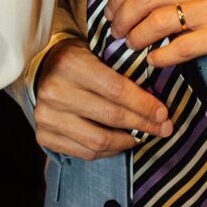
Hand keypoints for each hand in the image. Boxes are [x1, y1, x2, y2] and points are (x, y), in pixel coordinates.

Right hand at [34, 38, 173, 159]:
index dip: (144, 104)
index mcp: (70, 64)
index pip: (116, 89)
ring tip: (140, 136)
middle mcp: (54, 90)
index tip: (163, 113)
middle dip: (142, 124)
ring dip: (126, 141)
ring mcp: (45, 116)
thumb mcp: (97, 53)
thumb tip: (157, 106)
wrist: (42, 69)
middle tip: (163, 128)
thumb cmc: (78, 60)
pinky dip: (108, 152)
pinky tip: (119, 143)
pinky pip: (84, 153)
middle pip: (110, 116)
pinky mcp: (43, 135)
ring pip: (98, 141)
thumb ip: (122, 73)